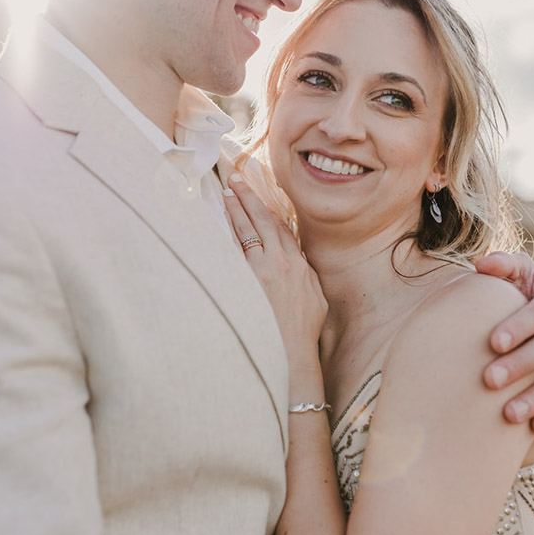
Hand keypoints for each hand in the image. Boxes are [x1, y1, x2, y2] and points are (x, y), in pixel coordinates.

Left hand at [223, 175, 327, 388]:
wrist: (291, 353)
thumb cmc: (303, 332)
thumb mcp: (315, 299)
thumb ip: (304, 277)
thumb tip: (296, 265)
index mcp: (299, 267)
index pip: (283, 229)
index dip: (269, 211)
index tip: (258, 197)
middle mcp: (281, 264)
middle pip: (263, 222)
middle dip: (249, 199)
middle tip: (235, 181)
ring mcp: (262, 272)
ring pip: (247, 232)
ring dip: (234, 211)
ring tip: (225, 193)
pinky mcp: (246, 283)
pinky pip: (234, 251)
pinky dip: (226, 234)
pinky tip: (217, 222)